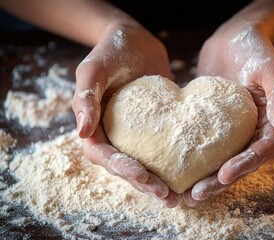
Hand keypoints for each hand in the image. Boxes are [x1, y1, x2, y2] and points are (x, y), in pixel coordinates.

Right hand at [72, 21, 177, 207]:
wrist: (134, 39)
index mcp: (94, 125)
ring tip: (177, 197)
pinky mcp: (153, 127)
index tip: (143, 176)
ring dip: (157, 181)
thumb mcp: (94, 69)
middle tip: (166, 196)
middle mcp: (113, 133)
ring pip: (142, 163)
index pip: (104, 155)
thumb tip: (82, 131)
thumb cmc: (110, 50)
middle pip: (124, 166)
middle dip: (143, 183)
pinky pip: (159, 148)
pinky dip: (170, 163)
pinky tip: (187, 173)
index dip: (121, 168)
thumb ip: (86, 97)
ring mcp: (133, 132)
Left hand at [183, 22, 273, 206]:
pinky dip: (192, 159)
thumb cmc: (257, 50)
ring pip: (220, 159)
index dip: (246, 165)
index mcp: (271, 123)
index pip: (262, 151)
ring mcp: (231, 130)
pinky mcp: (212, 124)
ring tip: (184, 194)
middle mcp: (252, 131)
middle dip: (219, 181)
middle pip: (239, 163)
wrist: (233, 38)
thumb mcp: (273, 68)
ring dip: (204, 178)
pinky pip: (203, 144)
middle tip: (196, 195)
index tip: (224, 174)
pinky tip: (174, 169)